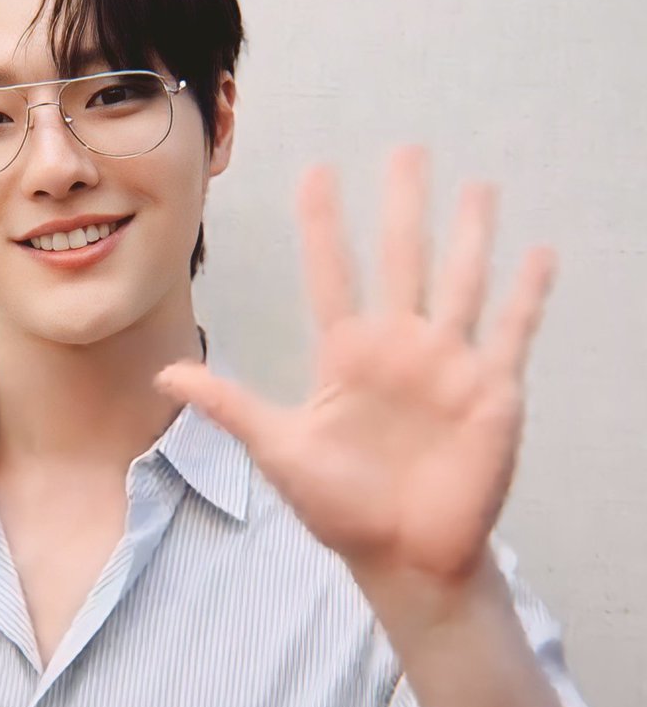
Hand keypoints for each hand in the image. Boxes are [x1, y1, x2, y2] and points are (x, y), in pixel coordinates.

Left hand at [154, 145, 556, 629]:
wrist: (402, 556)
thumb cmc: (341, 506)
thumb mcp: (279, 448)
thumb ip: (229, 405)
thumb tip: (166, 375)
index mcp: (347, 355)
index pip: (332, 273)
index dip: (325, 224)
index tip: (316, 171)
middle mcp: (399, 347)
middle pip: (402, 259)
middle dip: (404, 205)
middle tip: (407, 149)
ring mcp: (448, 364)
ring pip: (461, 281)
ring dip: (471, 234)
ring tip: (478, 184)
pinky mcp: (491, 389)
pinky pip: (513, 330)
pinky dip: (529, 293)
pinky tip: (540, 251)